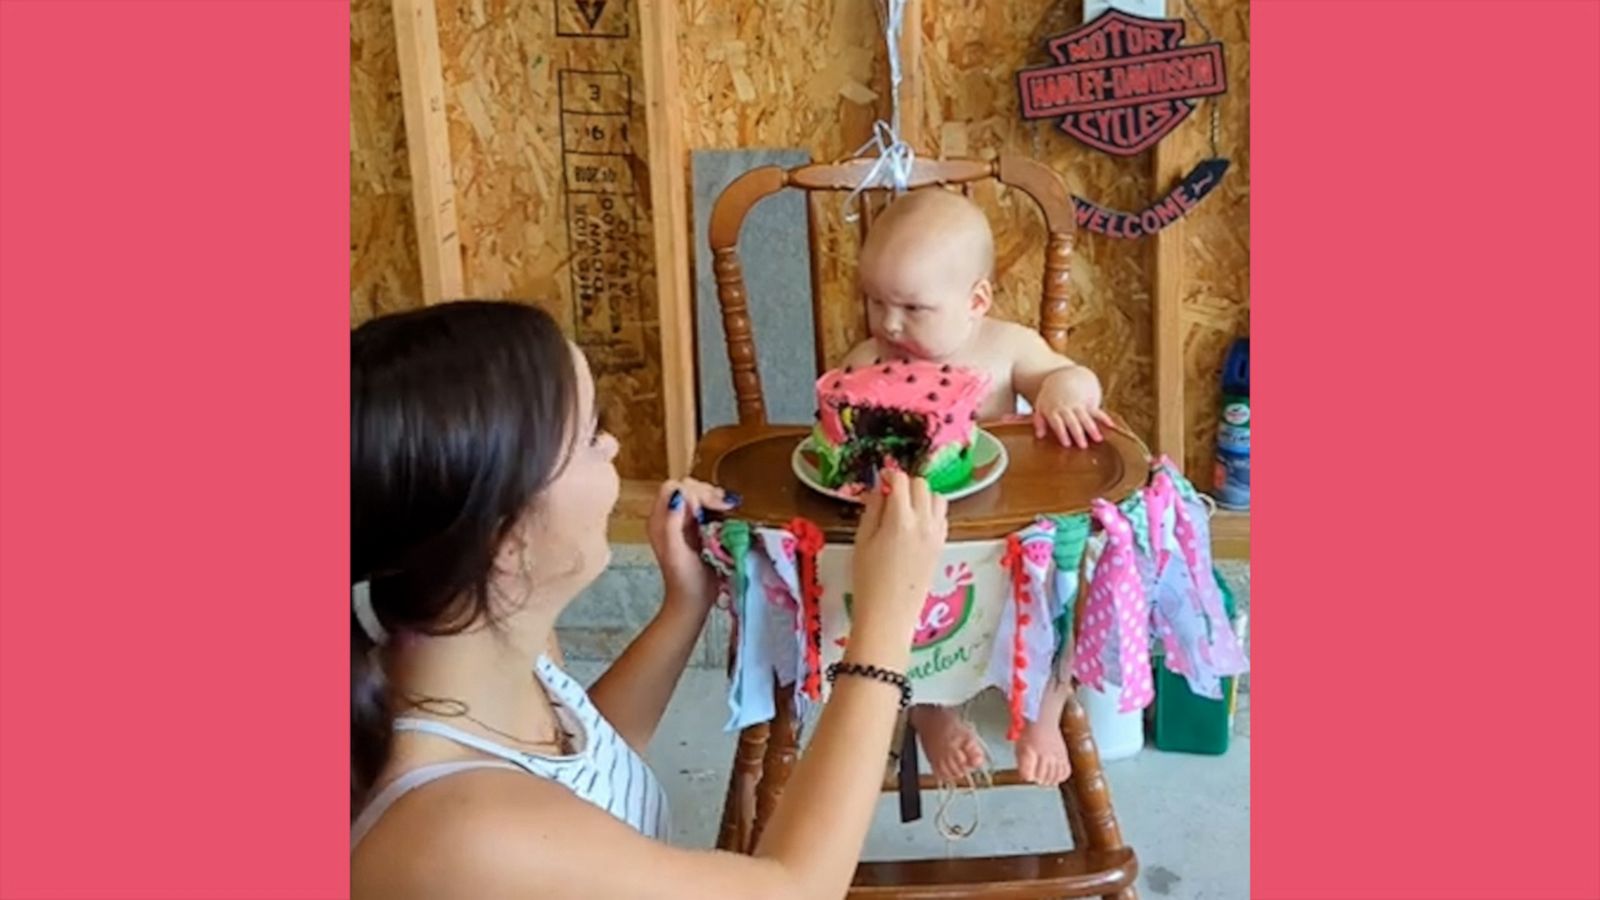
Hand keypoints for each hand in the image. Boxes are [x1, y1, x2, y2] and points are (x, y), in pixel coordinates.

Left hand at [647, 478, 738, 608]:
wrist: (693, 601)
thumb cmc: (684, 580)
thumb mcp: (676, 552)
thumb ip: (673, 523)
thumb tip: (680, 496)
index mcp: (659, 521)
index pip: (672, 488)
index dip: (692, 492)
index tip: (708, 508)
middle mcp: (669, 517)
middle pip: (686, 486)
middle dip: (706, 491)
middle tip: (723, 506)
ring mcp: (684, 521)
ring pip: (698, 493)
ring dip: (714, 496)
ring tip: (727, 506)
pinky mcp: (698, 527)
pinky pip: (707, 506)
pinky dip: (718, 504)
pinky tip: (728, 510)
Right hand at [849, 470, 948, 646]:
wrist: (889, 613)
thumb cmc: (868, 580)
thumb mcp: (862, 540)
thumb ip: (872, 510)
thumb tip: (878, 490)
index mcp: (900, 518)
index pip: (901, 480)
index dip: (889, 475)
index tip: (881, 479)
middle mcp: (923, 522)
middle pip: (921, 485)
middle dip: (906, 484)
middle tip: (890, 495)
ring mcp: (936, 534)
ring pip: (937, 498)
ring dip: (922, 496)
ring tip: (906, 508)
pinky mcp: (941, 545)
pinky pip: (942, 517)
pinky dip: (931, 512)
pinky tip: (916, 524)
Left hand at [1033, 366, 1115, 448]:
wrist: (1064, 377)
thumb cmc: (1050, 396)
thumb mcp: (1040, 406)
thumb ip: (1039, 421)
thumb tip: (1039, 436)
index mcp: (1053, 411)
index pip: (1058, 423)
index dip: (1062, 433)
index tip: (1067, 444)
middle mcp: (1066, 408)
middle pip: (1073, 422)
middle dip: (1078, 433)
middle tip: (1083, 446)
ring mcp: (1078, 405)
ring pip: (1085, 418)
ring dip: (1092, 428)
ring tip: (1098, 439)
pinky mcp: (1088, 403)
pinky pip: (1097, 411)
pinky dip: (1103, 418)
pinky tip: (1110, 425)